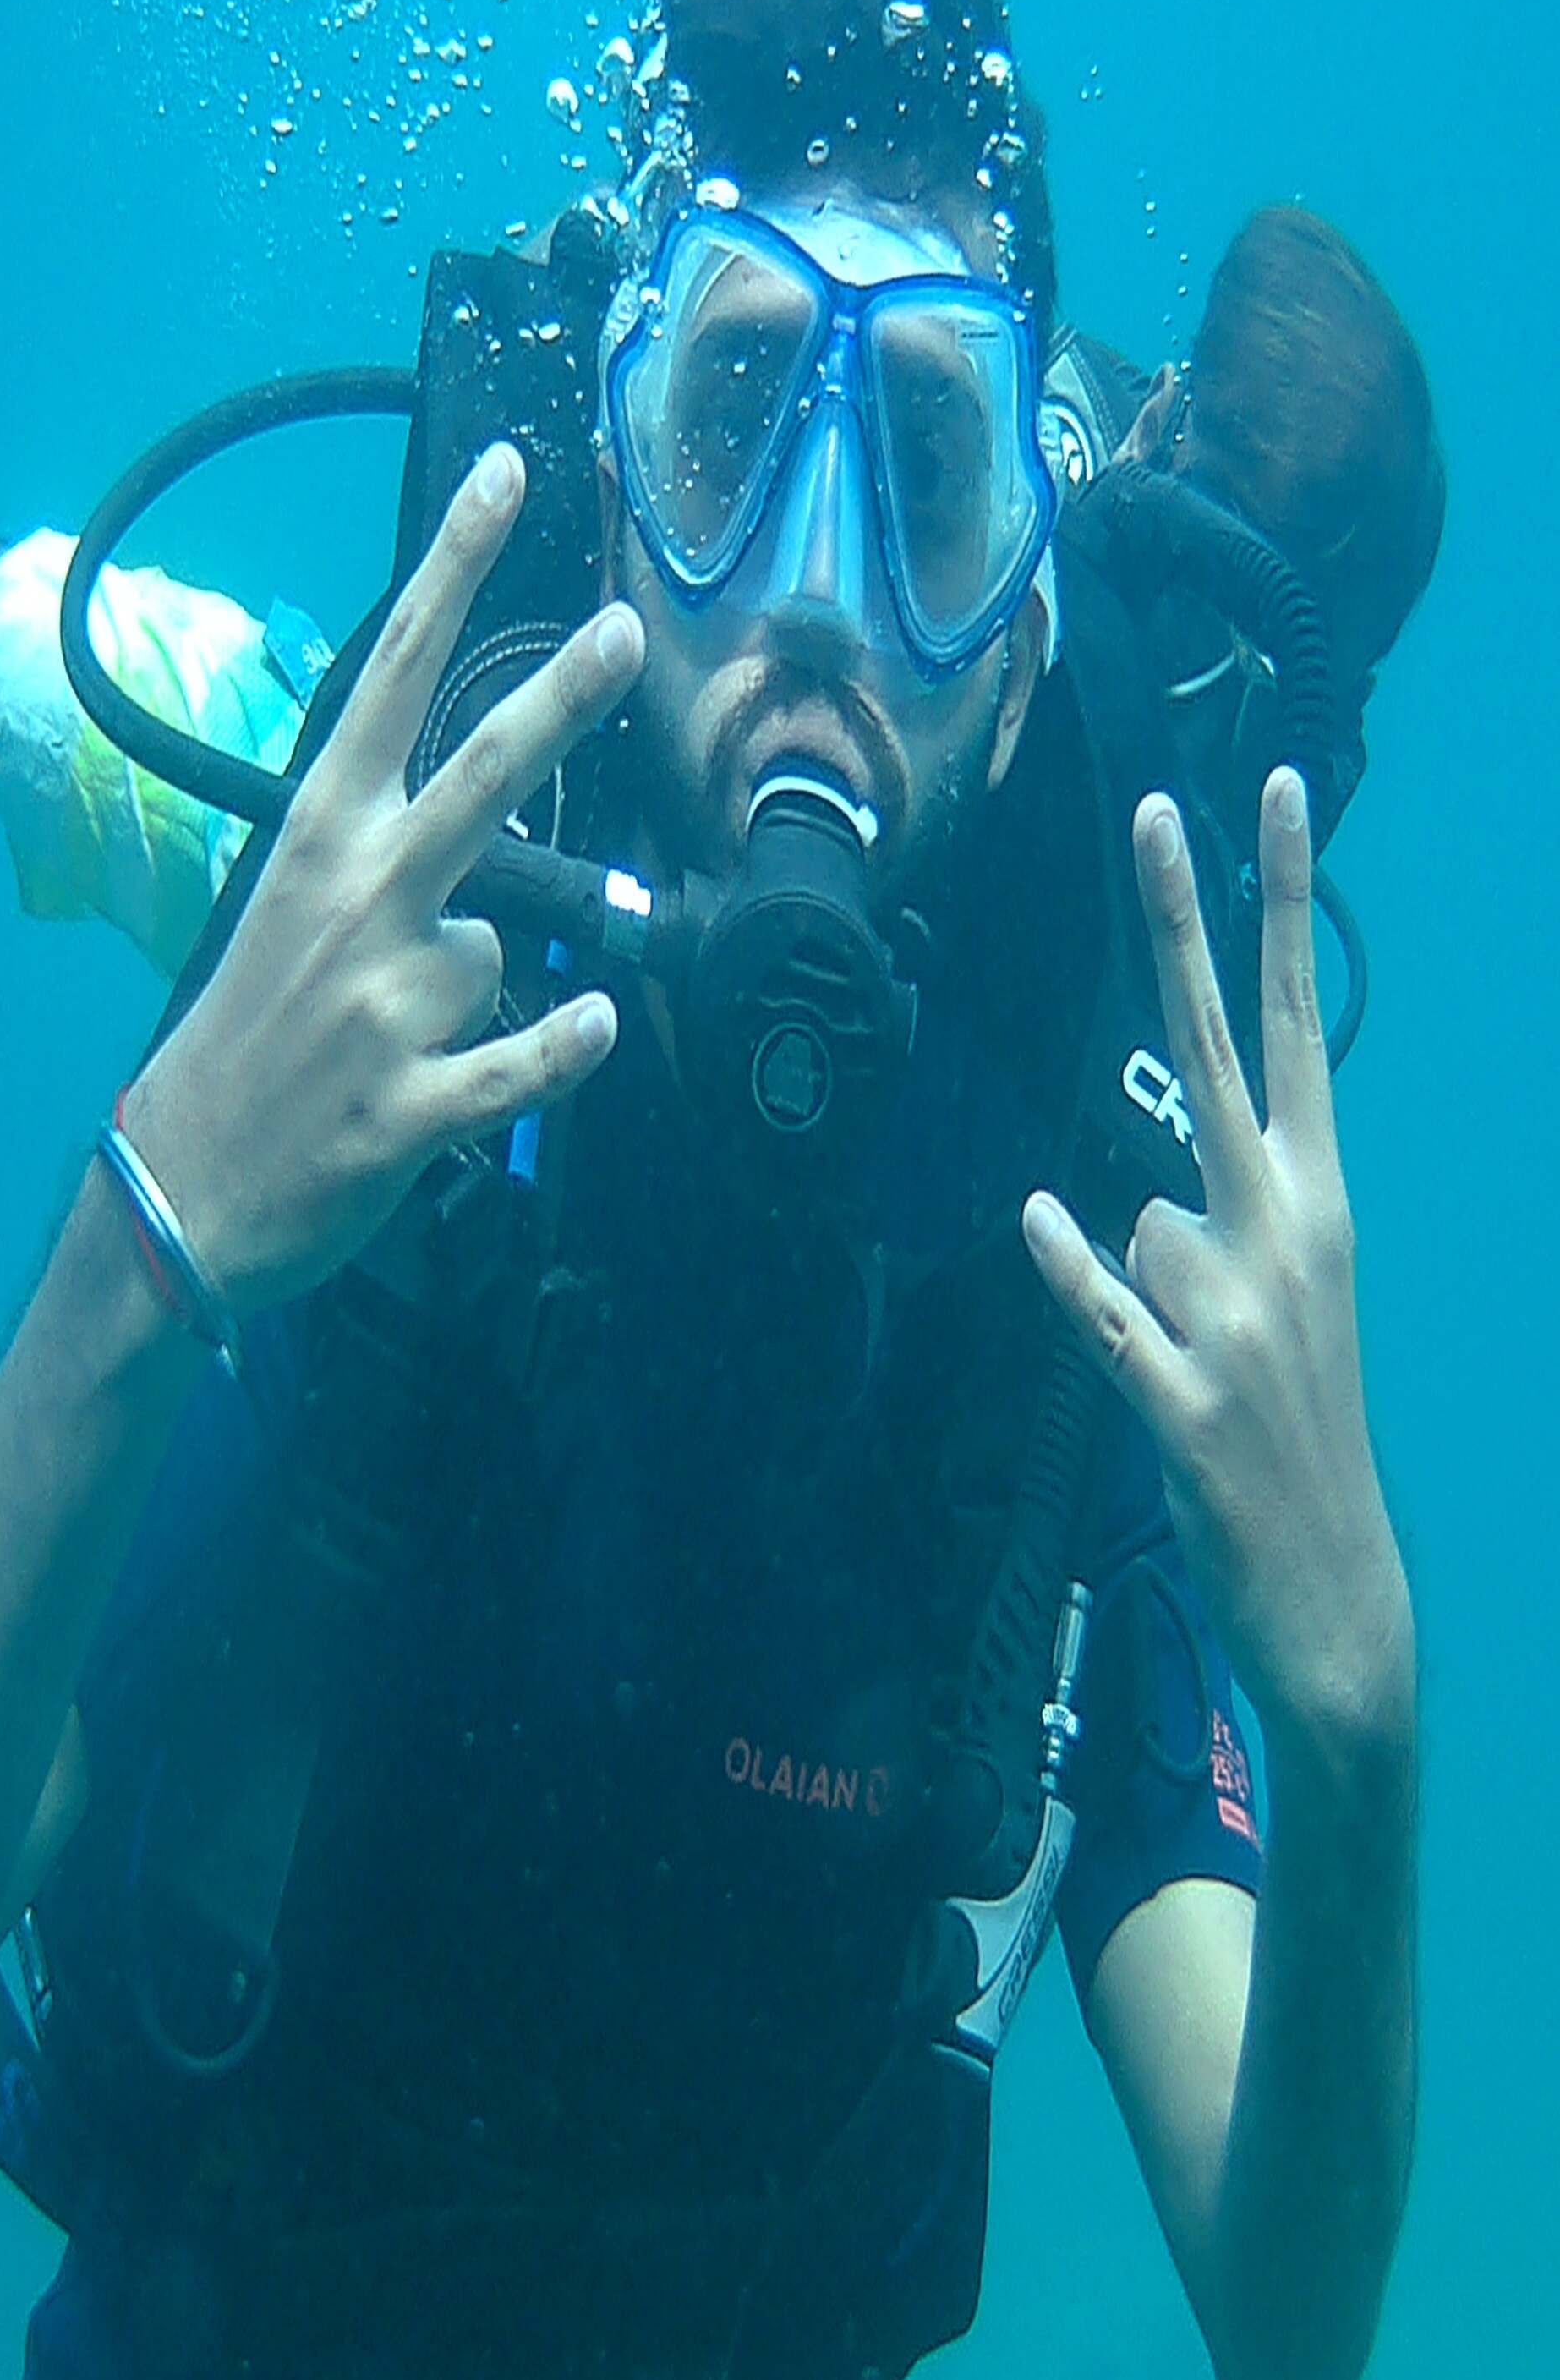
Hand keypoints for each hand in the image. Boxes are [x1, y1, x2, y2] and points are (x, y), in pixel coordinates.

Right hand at [126, 445, 642, 1314]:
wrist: (177, 1193)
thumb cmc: (240, 1044)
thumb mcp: (281, 921)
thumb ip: (378, 871)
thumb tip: (490, 877)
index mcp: (316, 845)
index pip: (390, 681)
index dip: (451, 573)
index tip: (504, 476)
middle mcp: (354, 905)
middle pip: (476, 777)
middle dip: (556, 700)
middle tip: (622, 632)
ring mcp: (383, 1005)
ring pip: (495, 951)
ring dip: (469, 991)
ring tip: (388, 1042)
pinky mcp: (411, 1104)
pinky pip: (522, 1063)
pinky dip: (562, 1046)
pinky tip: (590, 1026)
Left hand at [1022, 771, 1412, 1749]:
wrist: (1337, 1584)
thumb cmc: (1297, 1420)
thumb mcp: (1290, 1301)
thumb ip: (1220, 1222)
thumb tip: (1124, 1198)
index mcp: (1323, 1202)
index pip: (1302, 1025)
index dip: (1282, 911)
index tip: (1274, 795)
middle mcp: (1291, 1234)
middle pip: (1223, 1049)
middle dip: (1184, 924)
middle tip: (1152, 808)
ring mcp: (1240, 1312)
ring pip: (1136, 1222)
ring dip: (1138, 1286)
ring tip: (1196, 1366)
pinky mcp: (1183, 1395)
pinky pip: (1097, 1298)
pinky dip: (1066, 1266)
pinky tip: (1041, 1222)